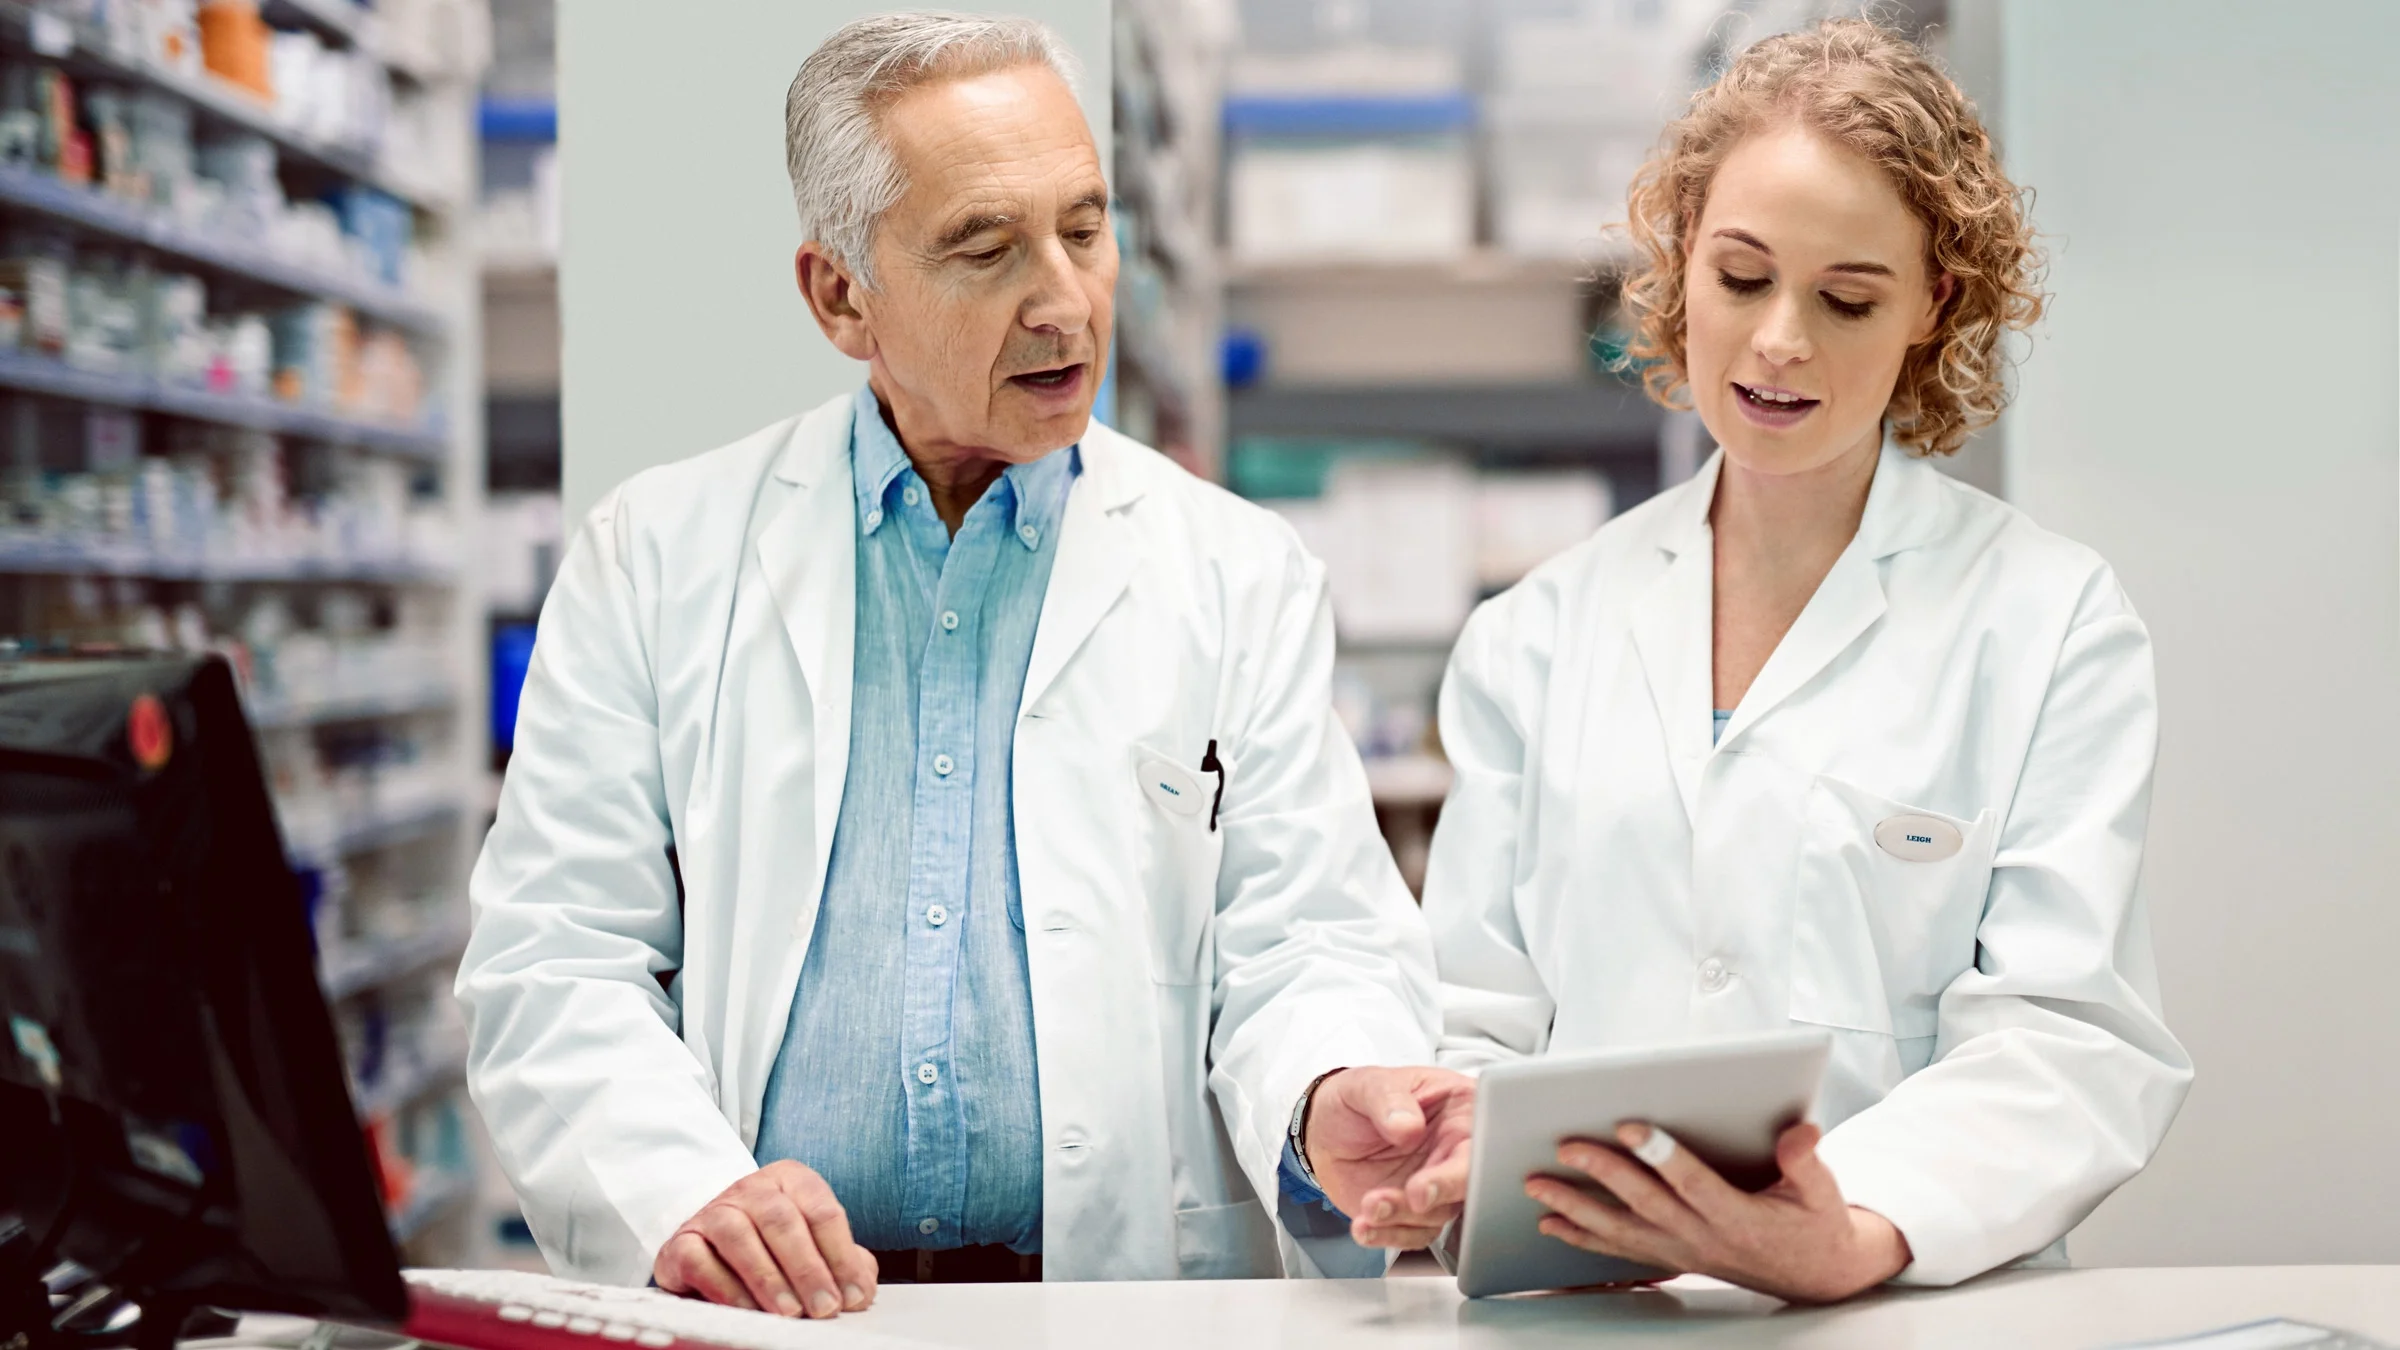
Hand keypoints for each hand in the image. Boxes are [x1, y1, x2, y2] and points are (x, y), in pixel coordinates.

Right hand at [653, 1161, 877, 1317]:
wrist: (710, 1240)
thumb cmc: (773, 1244)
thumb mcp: (813, 1244)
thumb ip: (843, 1263)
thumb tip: (859, 1292)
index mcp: (791, 1180)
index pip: (823, 1212)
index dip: (842, 1257)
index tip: (854, 1296)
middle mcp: (750, 1189)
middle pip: (782, 1221)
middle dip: (808, 1268)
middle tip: (825, 1308)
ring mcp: (712, 1212)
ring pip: (738, 1236)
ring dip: (768, 1278)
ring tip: (789, 1312)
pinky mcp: (681, 1242)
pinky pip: (699, 1260)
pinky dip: (725, 1287)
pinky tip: (748, 1309)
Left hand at [1300, 1065, 1475, 1248]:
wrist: (1324, 1132)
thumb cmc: (1355, 1099)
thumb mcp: (1368, 1085)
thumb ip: (1389, 1099)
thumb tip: (1408, 1126)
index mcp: (1460, 1111)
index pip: (1480, 1140)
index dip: (1464, 1165)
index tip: (1430, 1179)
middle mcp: (1455, 1151)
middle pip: (1467, 1183)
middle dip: (1439, 1195)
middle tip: (1413, 1198)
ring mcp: (1437, 1183)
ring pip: (1438, 1214)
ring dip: (1404, 1217)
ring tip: (1370, 1207)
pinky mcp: (1416, 1212)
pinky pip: (1413, 1234)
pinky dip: (1388, 1235)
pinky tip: (1365, 1227)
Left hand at [1525, 1121, 1910, 1303]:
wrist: (1815, 1275)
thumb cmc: (1814, 1223)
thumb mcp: (1823, 1191)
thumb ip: (1806, 1161)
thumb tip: (1801, 1130)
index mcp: (1738, 1216)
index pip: (1693, 1183)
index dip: (1662, 1155)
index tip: (1630, 1124)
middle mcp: (1703, 1236)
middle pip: (1644, 1203)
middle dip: (1602, 1173)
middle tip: (1565, 1145)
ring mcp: (1682, 1251)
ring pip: (1621, 1230)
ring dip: (1575, 1208)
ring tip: (1537, 1185)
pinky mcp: (1671, 1257)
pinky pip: (1619, 1250)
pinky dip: (1582, 1237)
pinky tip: (1551, 1222)